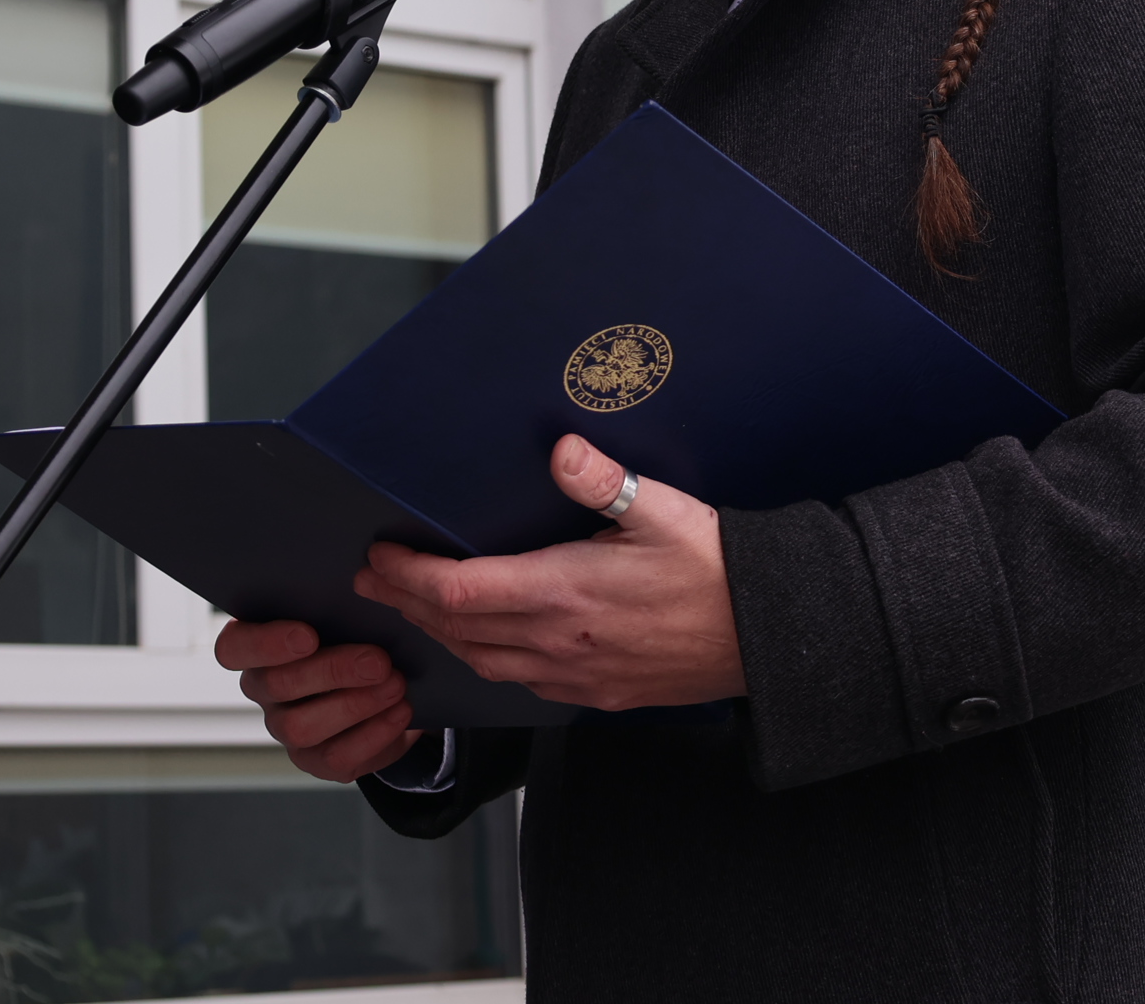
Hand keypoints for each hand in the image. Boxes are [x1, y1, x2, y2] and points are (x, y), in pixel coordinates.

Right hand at [214, 618, 418, 781]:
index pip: (234, 647)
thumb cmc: (359, 635)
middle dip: (332, 671)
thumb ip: (340, 602)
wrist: (389, 684)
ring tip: (395, 684)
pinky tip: (399, 710)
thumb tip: (366, 579)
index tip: (307, 635)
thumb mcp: (349, 613)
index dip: (265, 644)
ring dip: (354, 704)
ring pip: (301, 726)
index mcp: (260, 645)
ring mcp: (287, 728)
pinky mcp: (317, 759)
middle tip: (377, 660)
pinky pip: (335, 757)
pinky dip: (372, 733)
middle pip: (277, 685)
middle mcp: (265, 689)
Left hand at [356, 434, 746, 710]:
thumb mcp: (664, 512)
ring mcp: (574, 675)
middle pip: (457, 629)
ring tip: (416, 610)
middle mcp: (558, 642)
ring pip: (482, 661)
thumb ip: (605, 482)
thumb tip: (561, 449)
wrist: (768, 636)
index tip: (383, 555)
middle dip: (407, 603)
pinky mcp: (595, 694)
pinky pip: (519, 682)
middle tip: (376, 580)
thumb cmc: (718, 572)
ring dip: (441, 635)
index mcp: (564, 592)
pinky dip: (485, 659)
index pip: (459, 590)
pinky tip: (485, 645)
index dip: (409, 575)